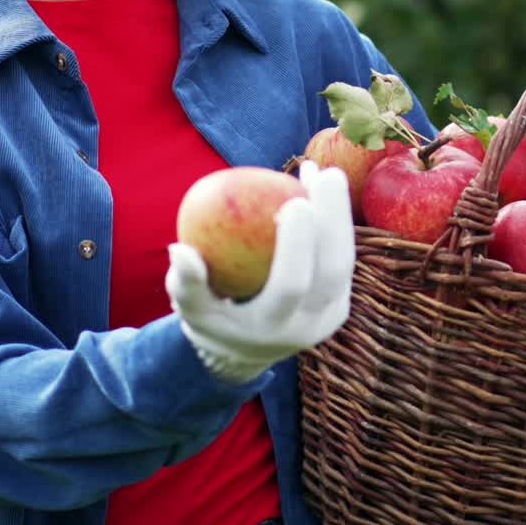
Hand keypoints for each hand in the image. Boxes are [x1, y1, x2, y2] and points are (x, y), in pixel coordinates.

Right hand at [166, 160, 354, 381]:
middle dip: (335, 220)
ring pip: (345, 261)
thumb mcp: (191, 308)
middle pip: (334, 270)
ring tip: (327, 173)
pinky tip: (319, 184)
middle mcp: (309, 325)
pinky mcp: (339, 303)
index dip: (298, 246)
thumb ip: (186, 283)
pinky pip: (341, 255)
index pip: (291, 286)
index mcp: (272, 328)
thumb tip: (181, 250)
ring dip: (340, 214)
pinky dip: (334, 220)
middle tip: (327, 175)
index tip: (293, 202)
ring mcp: (329, 316)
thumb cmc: (211, 318)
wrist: (244, 351)